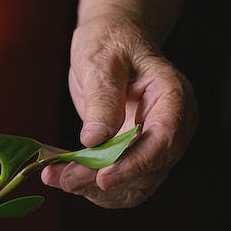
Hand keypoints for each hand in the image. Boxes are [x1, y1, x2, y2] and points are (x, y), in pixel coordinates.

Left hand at [41, 13, 196, 208]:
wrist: (112, 40)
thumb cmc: (110, 42)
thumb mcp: (101, 61)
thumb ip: (102, 99)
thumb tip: (94, 140)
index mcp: (173, 97)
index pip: (164, 140)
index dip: (136, 164)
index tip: (103, 177)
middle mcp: (173, 126)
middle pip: (149, 169)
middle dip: (106, 180)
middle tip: (64, 178)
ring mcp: (156, 143)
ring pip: (136, 184)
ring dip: (97, 189)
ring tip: (57, 178)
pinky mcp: (136, 152)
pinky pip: (122, 181)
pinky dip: (93, 185)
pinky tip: (63, 175)